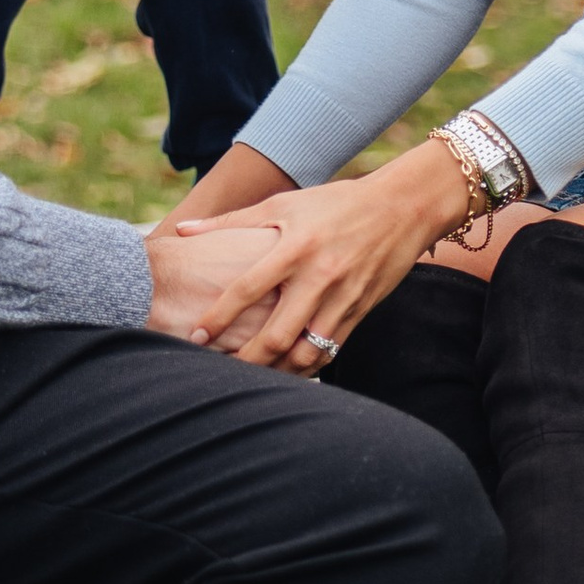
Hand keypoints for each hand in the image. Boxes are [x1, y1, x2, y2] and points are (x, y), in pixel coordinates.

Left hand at [169, 142, 462, 369]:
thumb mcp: (283, 203)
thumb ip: (230, 221)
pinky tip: (287, 372)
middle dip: (246, 360)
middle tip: (219, 374)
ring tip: (251, 380)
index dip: (219, 317)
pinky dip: (307, 367)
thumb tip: (181, 230)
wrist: (402, 208)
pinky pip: (331, 351)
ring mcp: (344, 298)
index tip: (195, 337)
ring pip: (307, 353)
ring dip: (277, 372)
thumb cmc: (335, 203)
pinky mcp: (360, 312)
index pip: (248, 289)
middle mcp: (320, 276)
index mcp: (295, 247)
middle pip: (278, 335)